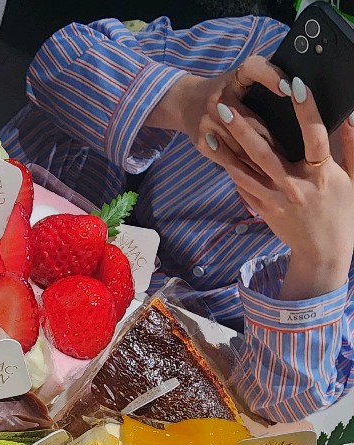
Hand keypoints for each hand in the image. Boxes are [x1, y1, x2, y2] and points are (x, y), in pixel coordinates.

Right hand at [148, 55, 289, 161]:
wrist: (186, 103)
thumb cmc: (226, 89)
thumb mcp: (242, 77)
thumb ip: (267, 77)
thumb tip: (302, 82)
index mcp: (233, 78)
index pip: (253, 68)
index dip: (271, 76)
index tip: (289, 88)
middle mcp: (218, 99)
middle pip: (252, 121)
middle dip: (275, 140)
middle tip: (301, 154)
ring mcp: (208, 123)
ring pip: (242, 147)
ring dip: (263, 161)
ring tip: (285, 172)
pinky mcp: (203, 143)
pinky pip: (229, 161)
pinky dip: (246, 171)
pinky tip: (261, 179)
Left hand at [206, 79, 353, 298]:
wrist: (322, 254)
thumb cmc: (342, 214)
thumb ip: (352, 146)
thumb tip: (349, 116)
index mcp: (322, 175)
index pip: (314, 135)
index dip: (305, 109)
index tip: (295, 85)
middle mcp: (295, 186)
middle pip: (265, 152)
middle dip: (243, 128)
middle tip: (224, 106)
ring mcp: (275, 199)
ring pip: (246, 170)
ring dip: (226, 149)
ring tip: (210, 129)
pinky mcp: (263, 209)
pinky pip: (243, 187)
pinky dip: (229, 169)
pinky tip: (217, 153)